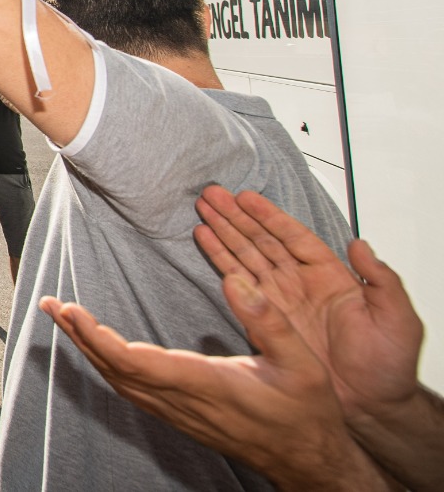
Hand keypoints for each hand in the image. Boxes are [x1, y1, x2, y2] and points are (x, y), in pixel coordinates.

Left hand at [40, 280, 388, 490]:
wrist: (307, 459)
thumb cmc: (306, 412)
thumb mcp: (303, 364)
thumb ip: (269, 320)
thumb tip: (236, 278)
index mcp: (207, 384)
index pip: (137, 363)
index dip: (98, 339)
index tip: (72, 312)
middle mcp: (183, 401)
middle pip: (115, 370)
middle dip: (79, 336)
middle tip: (51, 304)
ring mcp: (177, 413)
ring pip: (118, 382)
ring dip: (88, 348)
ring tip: (65, 317)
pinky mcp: (178, 416)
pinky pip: (130, 390)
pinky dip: (106, 364)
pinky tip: (95, 346)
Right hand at [194, 187, 424, 424]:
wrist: (369, 406)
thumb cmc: (388, 366)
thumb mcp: (398, 320)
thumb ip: (382, 281)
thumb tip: (361, 244)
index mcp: (331, 277)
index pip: (295, 237)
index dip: (270, 216)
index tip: (245, 196)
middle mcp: (300, 283)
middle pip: (263, 241)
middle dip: (236, 216)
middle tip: (212, 194)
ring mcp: (280, 301)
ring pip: (245, 257)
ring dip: (223, 232)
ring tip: (202, 209)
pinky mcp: (263, 320)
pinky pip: (237, 284)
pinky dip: (220, 260)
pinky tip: (205, 240)